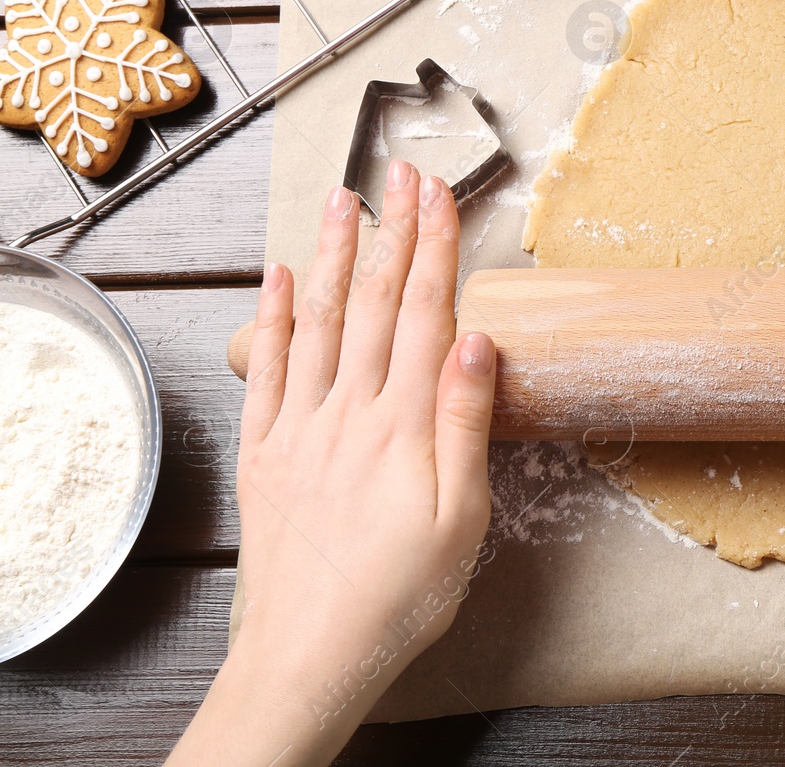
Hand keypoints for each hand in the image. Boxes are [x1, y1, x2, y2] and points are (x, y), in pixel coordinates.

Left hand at [169, 161, 496, 766]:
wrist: (313, 653)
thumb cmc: (402, 594)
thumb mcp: (463, 517)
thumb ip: (465, 423)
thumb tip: (477, 340)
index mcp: (404, 424)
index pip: (424, 314)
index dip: (433, 248)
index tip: (439, 193)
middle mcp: (349, 411)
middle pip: (374, 305)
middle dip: (391, 232)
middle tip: (399, 171)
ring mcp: (301, 429)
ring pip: (319, 323)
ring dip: (333, 256)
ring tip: (342, 199)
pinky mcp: (267, 454)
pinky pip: (267, 372)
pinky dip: (273, 320)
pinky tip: (280, 279)